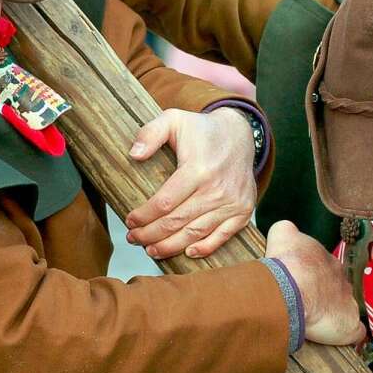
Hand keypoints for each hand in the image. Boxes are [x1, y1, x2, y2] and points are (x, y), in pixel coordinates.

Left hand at [126, 107, 256, 258]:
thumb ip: (150, 133)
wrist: (239, 134)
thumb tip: (134, 155)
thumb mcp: (173, 119)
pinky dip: (204, 248)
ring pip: (195, 234)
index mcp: (198, 169)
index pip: (165, 203)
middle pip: (177, 222)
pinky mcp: (242, 210)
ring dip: (170, 246)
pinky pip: (222, 236)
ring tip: (151, 249)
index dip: (144, 216)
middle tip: (134, 239)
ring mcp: (232, 202)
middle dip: (151, 235)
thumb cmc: (201, 129)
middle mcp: (217, 189)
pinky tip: (186, 252)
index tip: (129, 221)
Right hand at [266, 221, 365, 345]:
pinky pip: (354, 330)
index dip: (312, 277)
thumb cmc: (286, 263)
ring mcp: (348, 300)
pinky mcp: (349, 324)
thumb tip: (287, 230)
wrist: (292, 287)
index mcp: (327, 260)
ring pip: (345, 306)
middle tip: (306, 303)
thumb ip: (287, 230)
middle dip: (324, 293)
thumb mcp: (282, 234)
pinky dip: (347, 333)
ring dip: (334, 312)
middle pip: (336, 285)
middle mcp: (341, 278)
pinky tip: (337, 335)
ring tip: (317, 322)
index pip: (324, 267)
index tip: (301, 284)